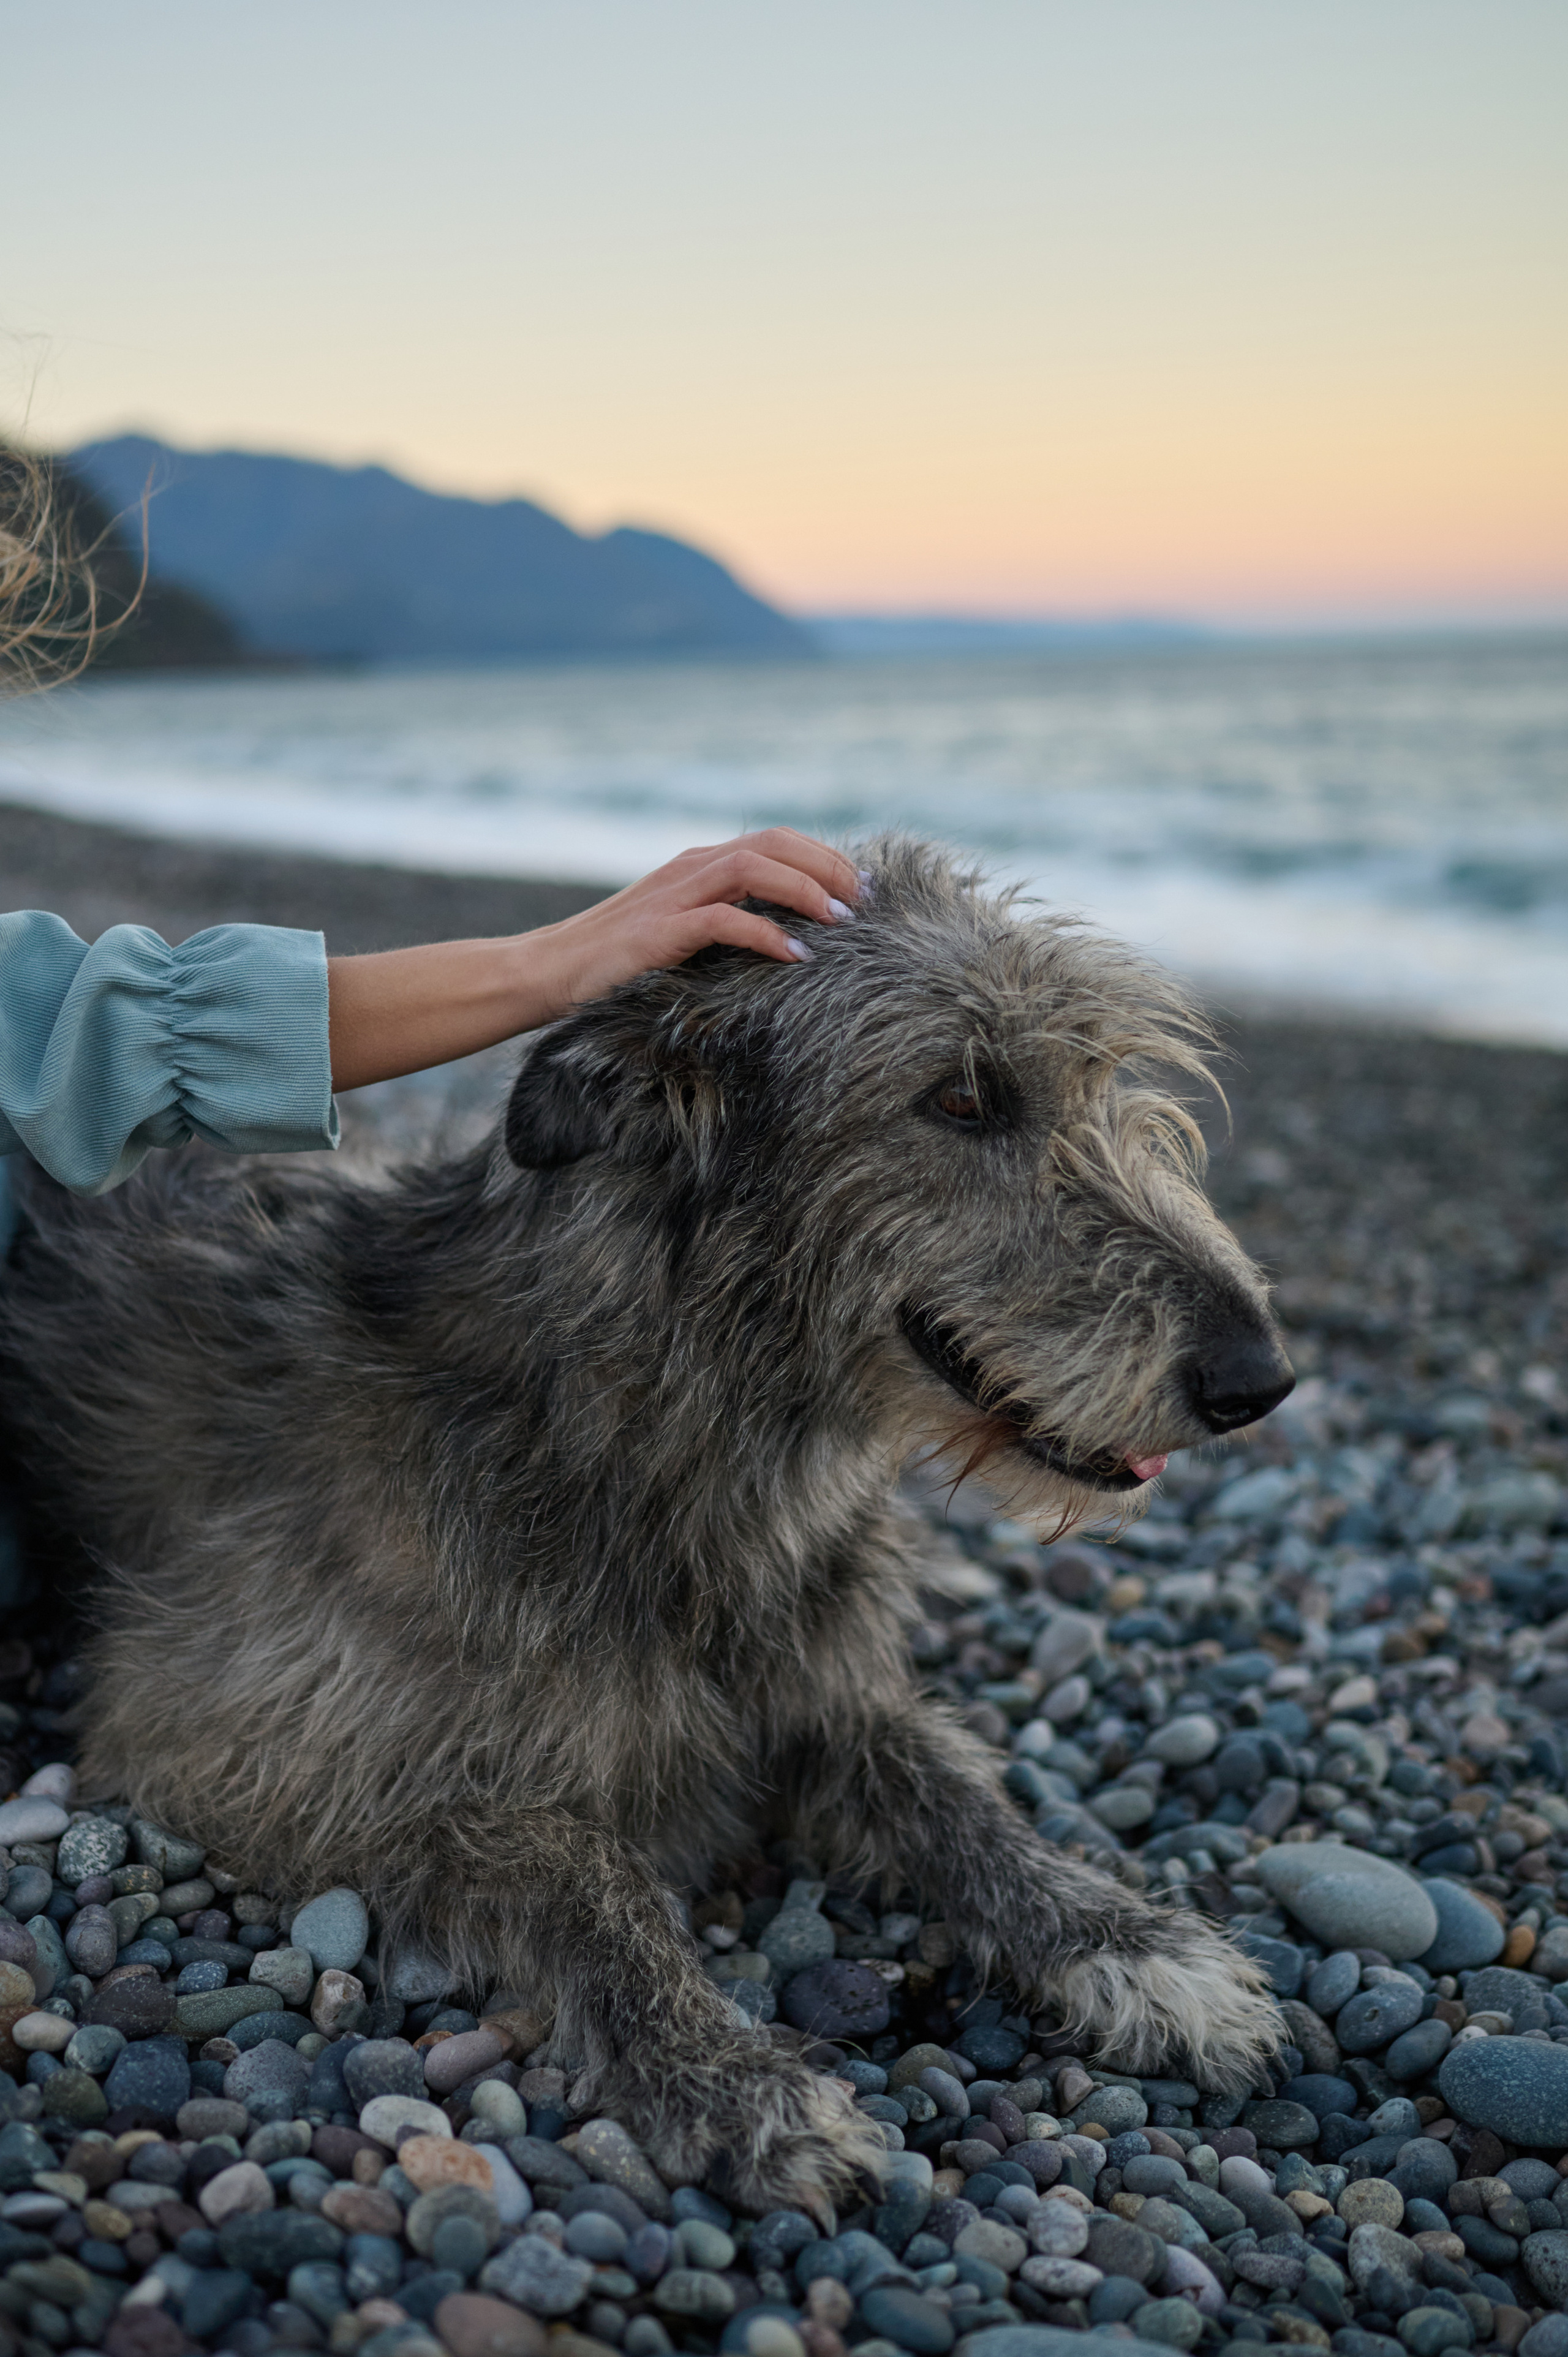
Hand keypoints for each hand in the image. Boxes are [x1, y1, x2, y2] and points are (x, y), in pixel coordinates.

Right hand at [537, 827, 864, 1009]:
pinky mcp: (659, 930)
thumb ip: (726, 920)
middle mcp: (691, 868)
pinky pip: (724, 919)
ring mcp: (674, 895)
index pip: (775, 841)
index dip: (824, 857)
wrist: (551, 971)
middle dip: (827, 867)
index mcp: (700, 864)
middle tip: (864, 901)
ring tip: (841, 921)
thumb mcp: (683, 931)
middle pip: (774, 844)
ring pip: (754, 868)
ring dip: (806, 891)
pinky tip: (796, 956)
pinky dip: (766, 934)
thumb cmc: (621, 959)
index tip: (862, 887)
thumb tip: (788, 938)